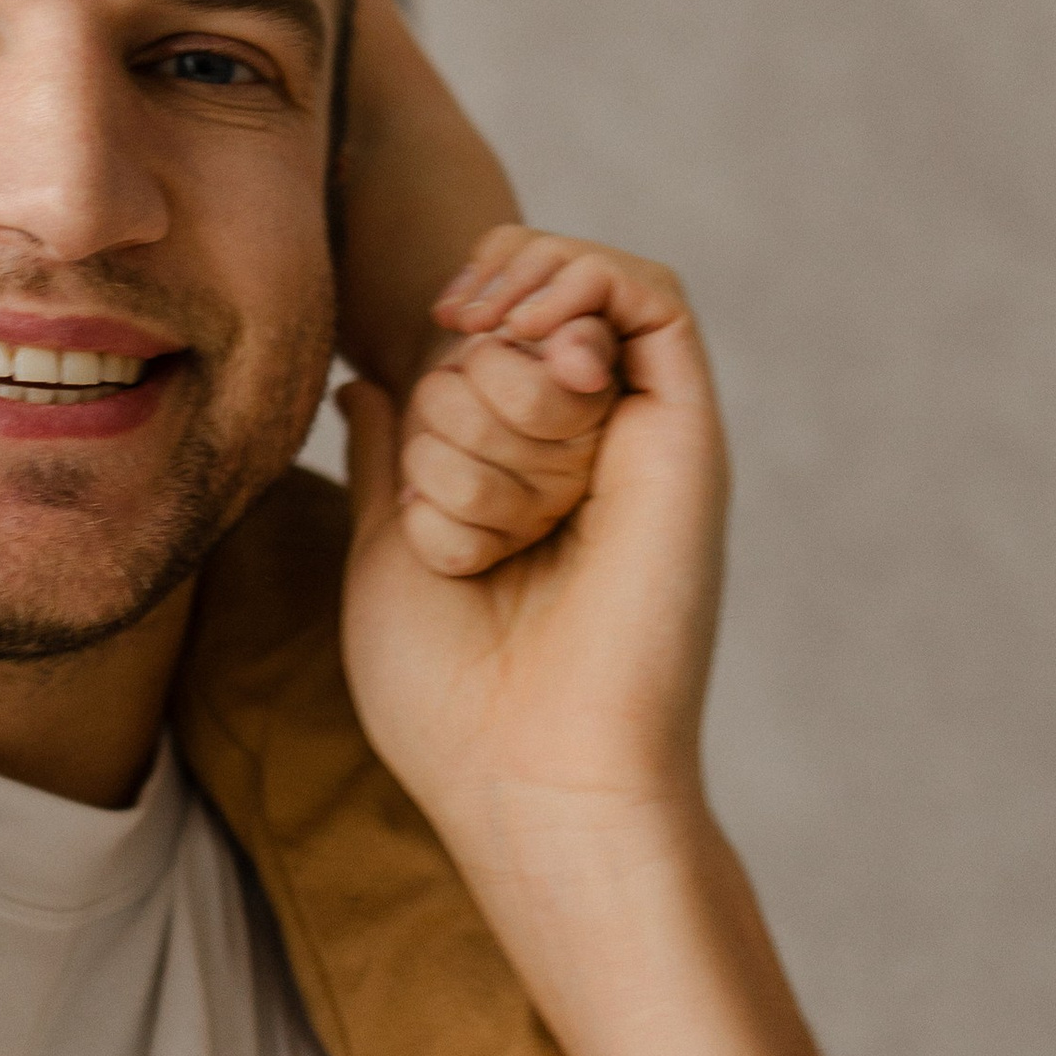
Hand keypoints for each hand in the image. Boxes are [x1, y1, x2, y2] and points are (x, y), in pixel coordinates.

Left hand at [339, 235, 728, 850]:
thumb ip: (390, 458)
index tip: (415, 357)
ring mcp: (641, 441)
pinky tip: (536, 340)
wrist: (534, 772)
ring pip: (561, 311)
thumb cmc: (449, 694)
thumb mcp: (387, 551)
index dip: (442, 328)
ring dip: (499, 392)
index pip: (477, 338)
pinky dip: (581, 282)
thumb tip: (368, 382)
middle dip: (456, 408)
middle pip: (504, 326)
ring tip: (510, 511)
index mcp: (521, 477)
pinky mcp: (687, 434)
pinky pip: (648, 292)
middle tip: (478, 527)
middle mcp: (589, 453)